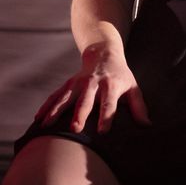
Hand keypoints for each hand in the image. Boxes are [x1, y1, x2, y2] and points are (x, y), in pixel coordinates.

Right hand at [35, 42, 149, 133]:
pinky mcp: (68, 84)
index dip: (107, 117)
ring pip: (66, 98)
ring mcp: (78, 83)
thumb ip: (139, 107)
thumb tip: (147, 125)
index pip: (109, 103)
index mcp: (111, 85)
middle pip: (86, 100)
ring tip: (46, 126)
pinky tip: (38, 118)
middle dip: (80, 114)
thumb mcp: (133, 87)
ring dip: (56, 111)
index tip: (103, 131)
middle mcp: (93, 83)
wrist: (103, 53)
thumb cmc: (120, 76)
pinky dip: (46, 106)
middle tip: (75, 129)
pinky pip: (55, 96)